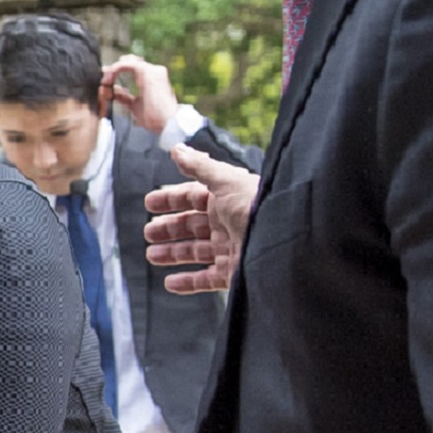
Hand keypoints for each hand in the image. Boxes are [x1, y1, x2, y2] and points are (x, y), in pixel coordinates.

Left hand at [102, 54, 183, 135]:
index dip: (118, 71)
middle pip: (131, 61)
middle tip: (103, 78)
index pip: (134, 68)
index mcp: (153, 79)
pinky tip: (109, 78)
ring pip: (128, 61)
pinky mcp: (147, 71)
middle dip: (114, 69)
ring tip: (105, 80)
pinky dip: (116, 69)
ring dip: (113, 70)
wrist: (166, 123)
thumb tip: (113, 91)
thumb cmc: (154, 118)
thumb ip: (124, 97)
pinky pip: (127, 64)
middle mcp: (154, 71)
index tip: (105, 80)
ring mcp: (152, 70)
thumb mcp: (134, 106)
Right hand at [143, 143, 259, 294]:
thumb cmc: (255, 205)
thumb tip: (177, 149)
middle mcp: (228, 223)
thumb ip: (199, 166)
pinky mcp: (233, 274)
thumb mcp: (224, 180)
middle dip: (169, 228)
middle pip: (192, 225)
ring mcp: (231, 249)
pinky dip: (187, 282)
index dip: (171, 199)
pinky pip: (206, 279)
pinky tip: (170, 283)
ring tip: (152, 256)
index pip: (193, 197)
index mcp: (226, 199)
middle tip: (149, 232)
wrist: (283, 240)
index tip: (149, 204)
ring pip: (196, 252)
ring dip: (172, 254)